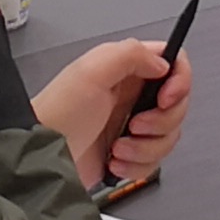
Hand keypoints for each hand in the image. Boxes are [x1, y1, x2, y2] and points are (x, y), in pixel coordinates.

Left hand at [36, 37, 193, 190]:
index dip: (179, 81)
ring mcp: (131, 125)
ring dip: (146, 148)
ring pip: (168, 136)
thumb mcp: (90, 73)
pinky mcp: (129, 152)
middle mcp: (131, 95)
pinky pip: (154, 161)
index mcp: (125, 69)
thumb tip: (162, 61)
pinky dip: (137, 165)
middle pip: (176, 105)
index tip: (166, 98)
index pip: (172, 63)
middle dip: (161, 122)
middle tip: (135, 125)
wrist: (41, 158)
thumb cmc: (56, 115)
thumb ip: (130, 55)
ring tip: (118, 147)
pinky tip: (116, 161)